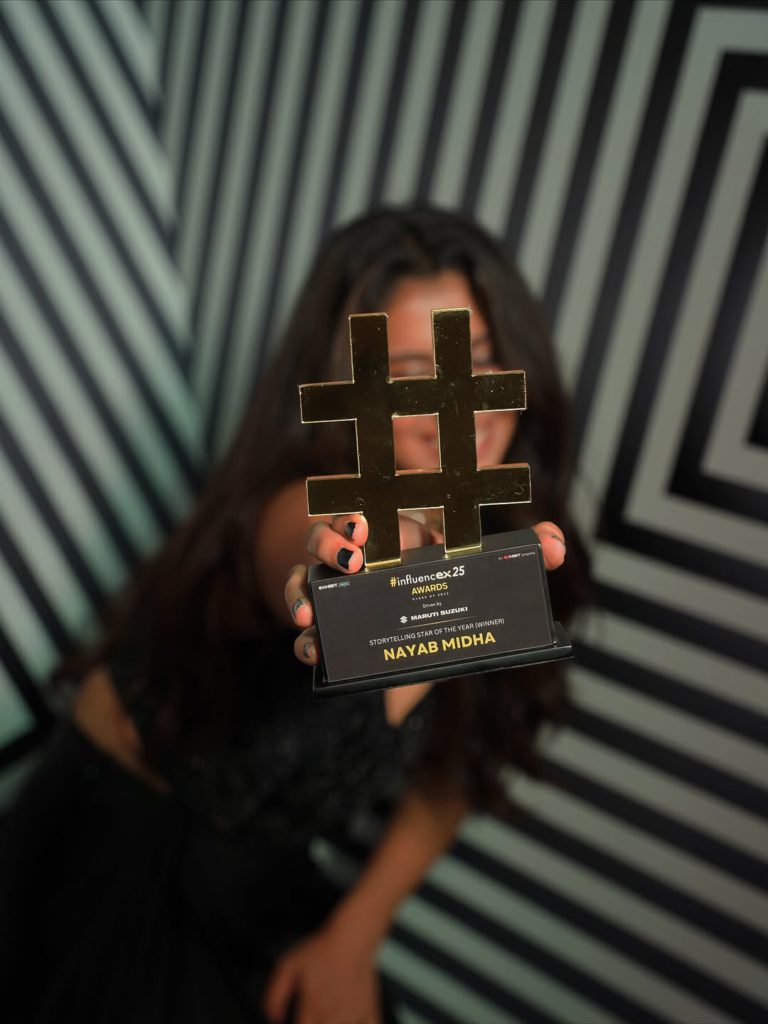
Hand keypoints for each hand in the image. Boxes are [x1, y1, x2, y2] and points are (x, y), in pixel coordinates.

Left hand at [262, 923, 380, 1023]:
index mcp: (312, 1012)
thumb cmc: (323, 949)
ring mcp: (353, 1018)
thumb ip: (274, 995)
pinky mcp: (370, 1012)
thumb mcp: (287, 965)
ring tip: (327, 1017)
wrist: (352, 937)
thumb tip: (272, 1017)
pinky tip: (351, 1022)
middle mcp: (333, 1020)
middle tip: (311, 1016)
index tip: (297, 1020)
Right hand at [285, 517, 565, 665]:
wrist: (430, 643)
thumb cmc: (452, 590)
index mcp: (396, 531)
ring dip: (300, 589)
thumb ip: (524, 555)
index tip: (367, 525)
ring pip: (304, 576)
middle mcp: (361, 556)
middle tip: (350, 557)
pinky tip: (312, 650)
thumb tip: (557, 547)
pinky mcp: (333, 629)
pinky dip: (303, 639)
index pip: (370, 508)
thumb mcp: (484, 572)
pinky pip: (305, 629)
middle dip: (329, 540)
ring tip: (311, 610)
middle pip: (327, 534)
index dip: (361, 511)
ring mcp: (340, 592)